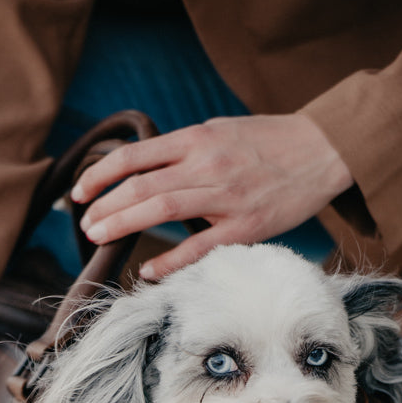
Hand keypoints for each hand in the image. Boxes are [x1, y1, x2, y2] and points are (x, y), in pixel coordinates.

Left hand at [71, 112, 352, 278]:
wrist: (323, 150)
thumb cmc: (270, 144)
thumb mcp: (221, 132)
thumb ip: (185, 151)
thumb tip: (145, 171)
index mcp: (197, 138)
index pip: (134, 155)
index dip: (99, 174)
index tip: (78, 192)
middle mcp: (207, 163)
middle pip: (140, 185)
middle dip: (105, 207)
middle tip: (84, 226)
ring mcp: (226, 196)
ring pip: (161, 209)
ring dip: (123, 225)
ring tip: (99, 238)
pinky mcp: (246, 225)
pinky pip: (200, 247)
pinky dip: (170, 260)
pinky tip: (149, 270)